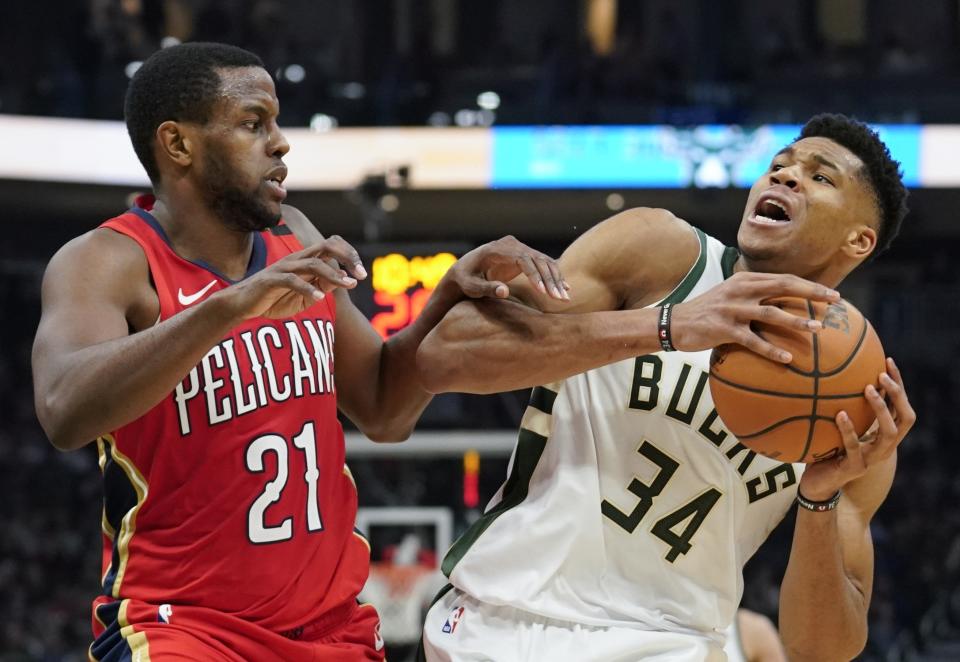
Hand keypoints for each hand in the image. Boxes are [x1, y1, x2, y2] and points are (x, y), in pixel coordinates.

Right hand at [217, 235, 366, 319]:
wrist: (243, 305)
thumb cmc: (275, 298)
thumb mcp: (306, 296)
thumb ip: (323, 286)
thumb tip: (344, 281)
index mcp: (306, 260)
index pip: (332, 246)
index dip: (350, 255)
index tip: (362, 274)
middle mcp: (297, 259)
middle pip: (327, 246)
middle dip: (348, 257)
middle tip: (362, 275)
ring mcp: (284, 267)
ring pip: (313, 263)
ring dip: (333, 275)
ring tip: (347, 286)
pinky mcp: (272, 279)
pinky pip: (292, 280)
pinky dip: (307, 287)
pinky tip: (319, 296)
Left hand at [446, 235, 569, 300]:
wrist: (465, 271)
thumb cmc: (465, 280)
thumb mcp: (471, 287)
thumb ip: (486, 288)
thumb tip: (504, 291)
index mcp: (497, 249)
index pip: (523, 259)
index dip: (535, 275)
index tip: (543, 292)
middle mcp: (511, 245)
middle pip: (537, 260)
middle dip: (550, 280)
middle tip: (559, 299)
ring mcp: (519, 249)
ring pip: (544, 262)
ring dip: (556, 280)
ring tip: (564, 298)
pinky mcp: (524, 256)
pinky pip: (542, 265)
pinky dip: (553, 277)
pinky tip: (565, 289)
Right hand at [670, 272, 839, 362]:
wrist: (675, 323)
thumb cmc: (707, 313)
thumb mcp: (730, 297)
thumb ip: (753, 295)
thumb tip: (784, 304)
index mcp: (745, 281)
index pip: (783, 278)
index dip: (809, 285)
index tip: (831, 294)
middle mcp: (740, 291)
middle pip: (782, 287)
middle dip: (811, 293)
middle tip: (834, 302)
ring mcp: (732, 309)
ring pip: (771, 313)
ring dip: (795, 322)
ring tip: (817, 330)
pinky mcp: (723, 329)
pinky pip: (752, 341)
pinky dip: (770, 350)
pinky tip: (787, 359)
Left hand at [798, 358, 915, 500]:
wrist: (817, 484)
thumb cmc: (827, 451)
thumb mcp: (837, 426)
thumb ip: (843, 407)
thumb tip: (832, 376)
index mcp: (883, 435)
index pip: (900, 406)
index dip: (898, 385)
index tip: (888, 360)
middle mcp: (884, 446)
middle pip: (906, 418)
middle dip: (898, 394)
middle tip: (882, 374)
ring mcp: (872, 459)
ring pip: (888, 433)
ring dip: (880, 409)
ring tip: (868, 388)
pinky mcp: (855, 468)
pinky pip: (854, 446)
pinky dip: (848, 429)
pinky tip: (840, 414)